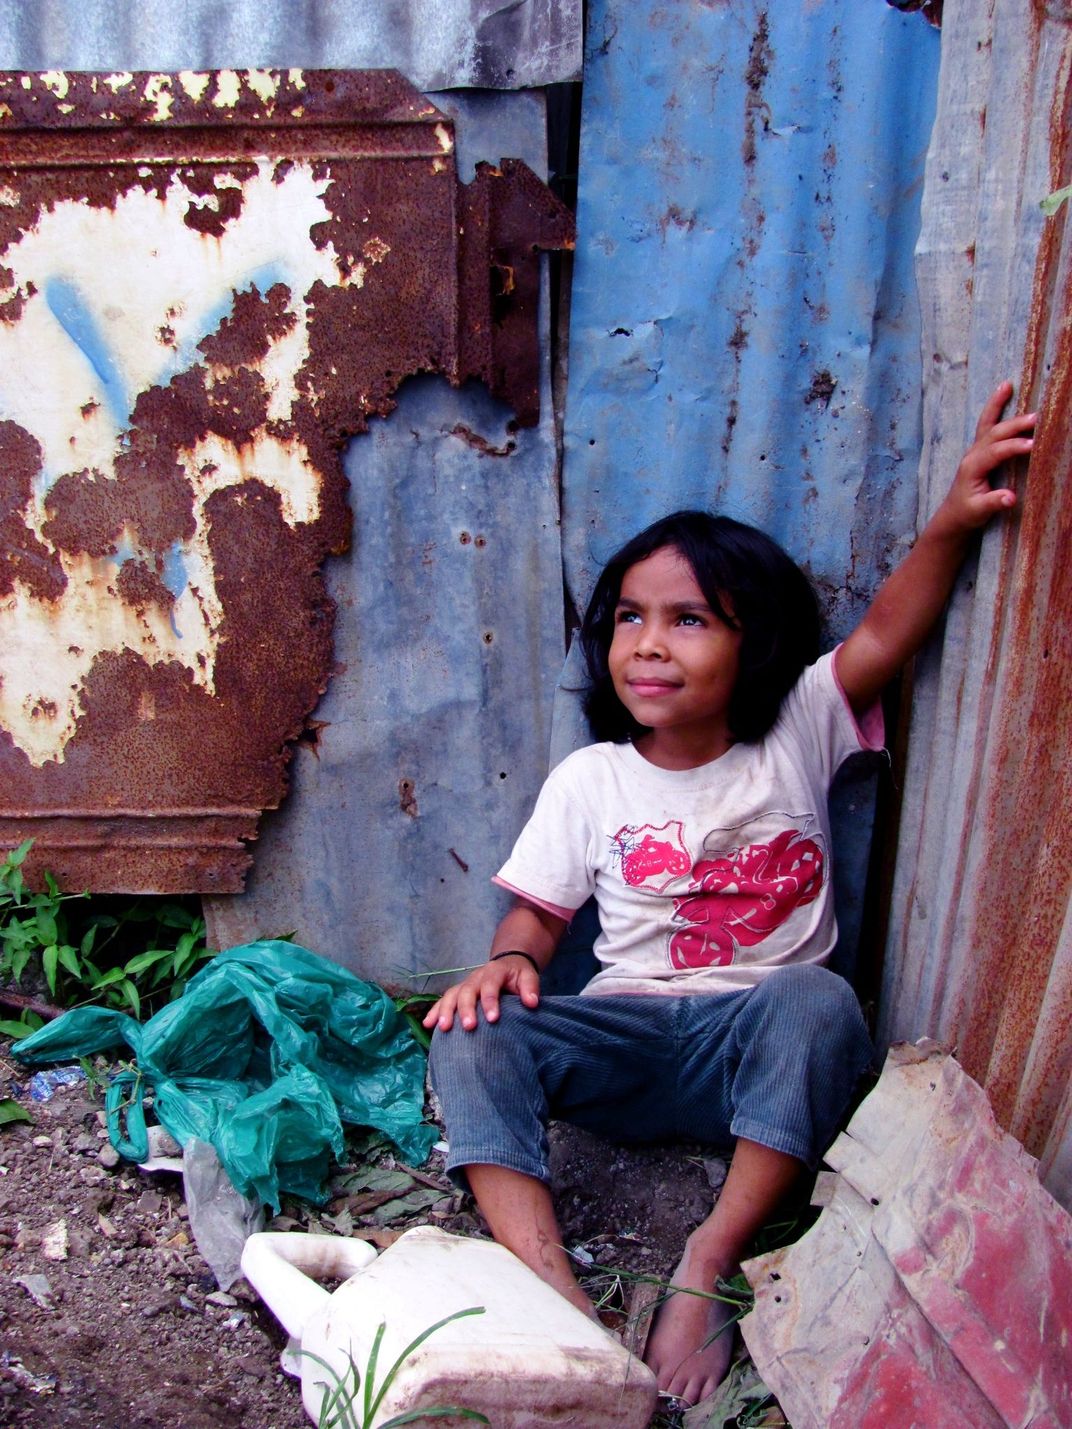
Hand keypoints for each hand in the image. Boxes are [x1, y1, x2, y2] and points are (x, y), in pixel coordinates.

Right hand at [422, 953, 540, 1032]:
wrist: (507, 963)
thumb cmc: (518, 975)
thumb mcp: (528, 976)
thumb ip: (530, 988)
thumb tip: (532, 1003)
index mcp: (494, 972)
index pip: (490, 985)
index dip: (490, 1001)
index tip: (493, 1019)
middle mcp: (476, 977)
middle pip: (467, 991)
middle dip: (466, 1009)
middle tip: (468, 1027)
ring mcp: (465, 985)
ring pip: (451, 995)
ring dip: (445, 1010)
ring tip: (443, 1028)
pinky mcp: (458, 993)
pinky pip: (443, 1001)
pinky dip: (435, 1011)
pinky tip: (427, 1025)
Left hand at [933, 381, 1035, 538]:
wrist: (954, 514)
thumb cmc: (967, 513)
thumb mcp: (979, 511)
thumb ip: (993, 503)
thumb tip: (1010, 498)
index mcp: (972, 467)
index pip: (995, 453)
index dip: (1013, 448)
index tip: (1033, 445)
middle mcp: (972, 454)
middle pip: (994, 433)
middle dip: (1014, 425)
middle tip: (1037, 418)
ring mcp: (975, 449)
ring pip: (988, 423)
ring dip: (999, 405)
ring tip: (1008, 385)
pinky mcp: (980, 448)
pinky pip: (987, 422)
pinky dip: (995, 406)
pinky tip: (1004, 389)